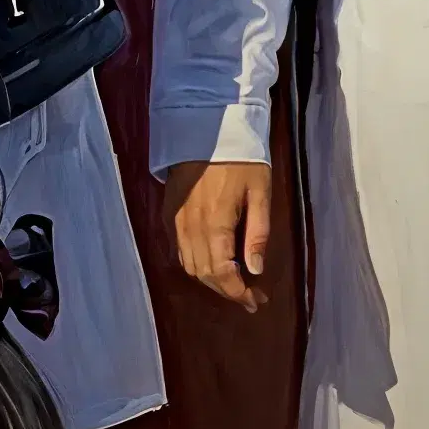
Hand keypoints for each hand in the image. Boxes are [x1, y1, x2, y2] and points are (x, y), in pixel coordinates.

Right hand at [165, 159, 280, 310]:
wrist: (206, 128)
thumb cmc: (241, 160)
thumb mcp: (260, 192)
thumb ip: (258, 233)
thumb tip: (255, 270)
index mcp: (215, 224)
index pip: (223, 274)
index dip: (239, 293)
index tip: (257, 300)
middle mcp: (190, 227)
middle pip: (204, 274)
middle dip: (227, 291)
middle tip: (250, 295)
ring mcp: (175, 221)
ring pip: (189, 265)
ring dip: (210, 279)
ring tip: (233, 280)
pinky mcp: (168, 213)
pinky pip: (178, 249)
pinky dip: (194, 262)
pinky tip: (211, 259)